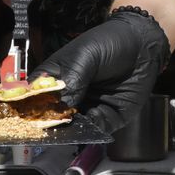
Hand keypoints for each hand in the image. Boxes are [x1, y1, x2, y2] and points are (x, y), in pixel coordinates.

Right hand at [34, 8, 170, 132]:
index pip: (35, 97)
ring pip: (72, 127)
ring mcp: (86, 108)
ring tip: (72, 124)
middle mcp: (68, 97)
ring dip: (71, 129)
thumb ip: (73, 79)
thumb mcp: (86, 55)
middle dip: (51, 123)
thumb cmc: (109, 42)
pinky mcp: (107, 118)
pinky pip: (96, 130)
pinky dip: (92, 131)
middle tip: (53, 123)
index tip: (31, 115)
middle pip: (52, 117)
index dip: (31, 107)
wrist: (143, 44)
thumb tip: (62, 105)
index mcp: (54, 79)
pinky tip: (91, 124)